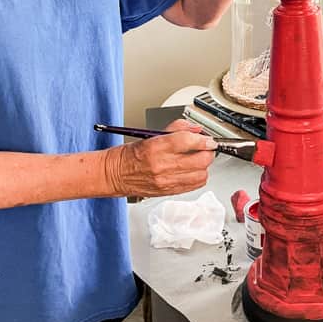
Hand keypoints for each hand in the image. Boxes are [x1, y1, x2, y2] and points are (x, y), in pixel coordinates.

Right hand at [102, 119, 216, 197]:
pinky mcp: (168, 192)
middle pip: (199, 160)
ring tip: (198, 159)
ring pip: (201, 174)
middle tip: (206, 147)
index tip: (208, 139)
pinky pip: (194, 185)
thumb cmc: (130, 155)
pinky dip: (198, 177)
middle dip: (207, 152)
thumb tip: (195, 129)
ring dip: (204, 166)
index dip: (203, 139)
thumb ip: (176, 129)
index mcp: (156, 147)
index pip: (187, 141)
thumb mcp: (151, 135)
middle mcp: (162, 166)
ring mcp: (166, 181)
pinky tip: (193, 170)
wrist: (114, 175)